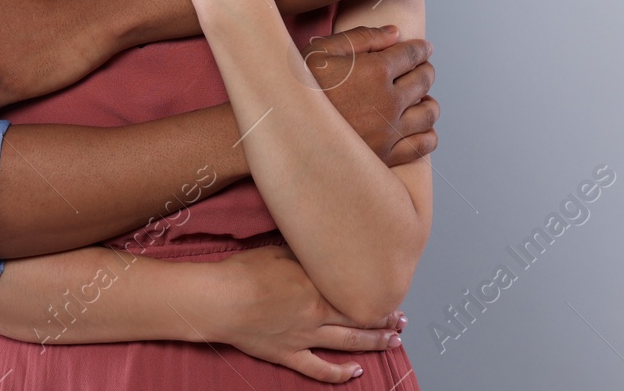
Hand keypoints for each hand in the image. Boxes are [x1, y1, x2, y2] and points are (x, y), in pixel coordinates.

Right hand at [209, 244, 406, 382]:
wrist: (222, 300)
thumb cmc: (244, 272)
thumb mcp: (278, 252)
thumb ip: (303, 255)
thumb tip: (319, 250)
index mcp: (317, 287)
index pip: (355, 293)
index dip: (376, 296)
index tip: (392, 293)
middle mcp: (317, 314)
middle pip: (358, 319)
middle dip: (384, 321)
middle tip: (401, 322)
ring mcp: (304, 337)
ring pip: (347, 343)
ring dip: (373, 344)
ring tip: (392, 343)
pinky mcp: (288, 354)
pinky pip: (318, 369)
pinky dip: (338, 374)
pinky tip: (354, 373)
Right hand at [304, 25, 437, 164]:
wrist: (283, 131)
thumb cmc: (297, 88)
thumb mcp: (321, 51)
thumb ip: (361, 38)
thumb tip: (395, 33)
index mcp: (375, 71)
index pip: (412, 55)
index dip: (421, 49)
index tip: (424, 48)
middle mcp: (388, 101)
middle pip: (424, 80)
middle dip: (425, 70)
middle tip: (422, 69)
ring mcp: (389, 131)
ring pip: (429, 112)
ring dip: (429, 100)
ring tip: (421, 98)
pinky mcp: (386, 156)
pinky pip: (423, 145)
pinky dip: (428, 133)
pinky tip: (419, 127)